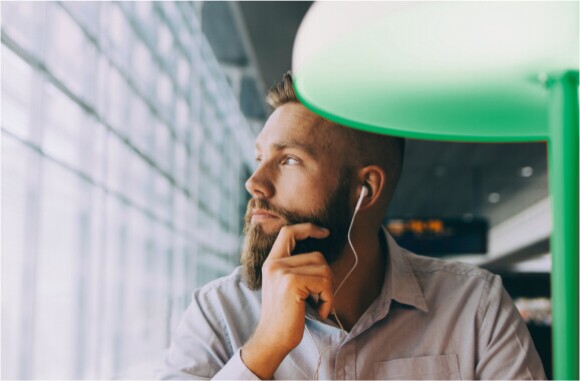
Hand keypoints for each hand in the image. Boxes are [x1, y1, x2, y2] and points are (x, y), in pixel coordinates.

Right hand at [241, 223, 333, 378]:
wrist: (272, 340)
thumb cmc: (285, 317)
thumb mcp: (286, 287)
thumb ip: (296, 269)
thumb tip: (321, 258)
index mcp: (272, 262)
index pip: (289, 232)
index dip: (308, 228)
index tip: (325, 232)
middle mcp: (274, 263)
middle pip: (317, 255)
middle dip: (326, 279)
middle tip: (318, 299)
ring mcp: (282, 271)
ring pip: (324, 269)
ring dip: (327, 291)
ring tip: (317, 306)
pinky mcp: (291, 282)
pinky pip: (324, 283)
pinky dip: (328, 300)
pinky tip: (319, 312)